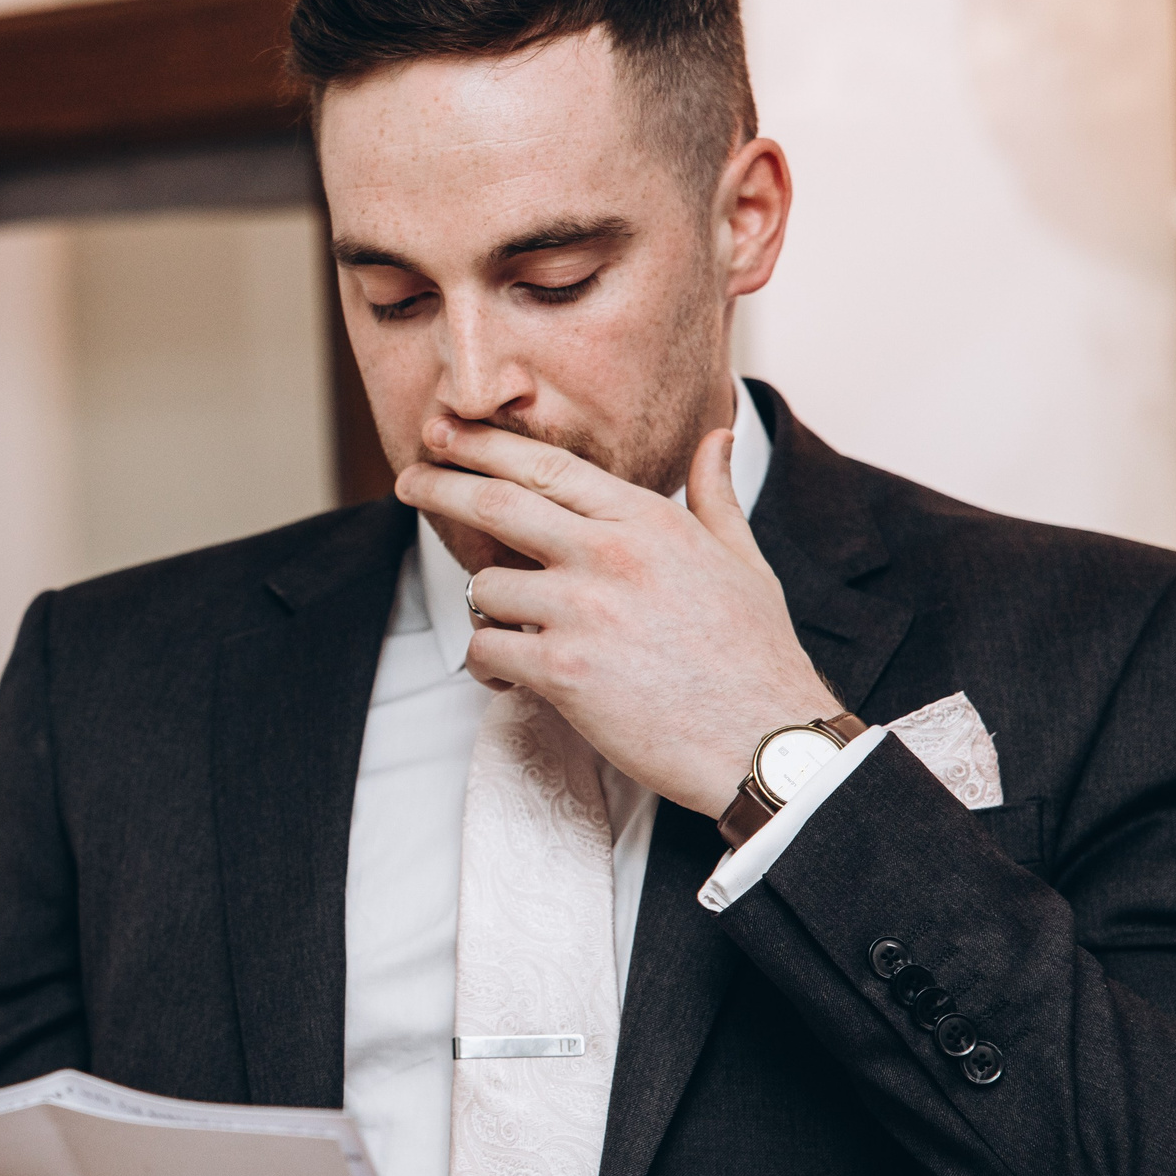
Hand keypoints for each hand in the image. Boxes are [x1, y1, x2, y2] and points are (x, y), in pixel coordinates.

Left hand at [394, 417, 837, 816]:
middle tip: (407, 480)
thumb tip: (717, 435)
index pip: (546, 466)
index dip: (484, 446)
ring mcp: (582, 610)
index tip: (444, 434)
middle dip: (440, 485)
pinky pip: (486, 649)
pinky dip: (487, 664)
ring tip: (510, 635)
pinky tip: (509, 677)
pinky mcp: (562, 670)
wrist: (768, 740)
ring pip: (487, 588)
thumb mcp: (744, 559)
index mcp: (647, 520)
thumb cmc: (757, 655)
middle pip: (496, 503)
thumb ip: (714, 495)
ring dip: (487, 609)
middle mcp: (609, 553)